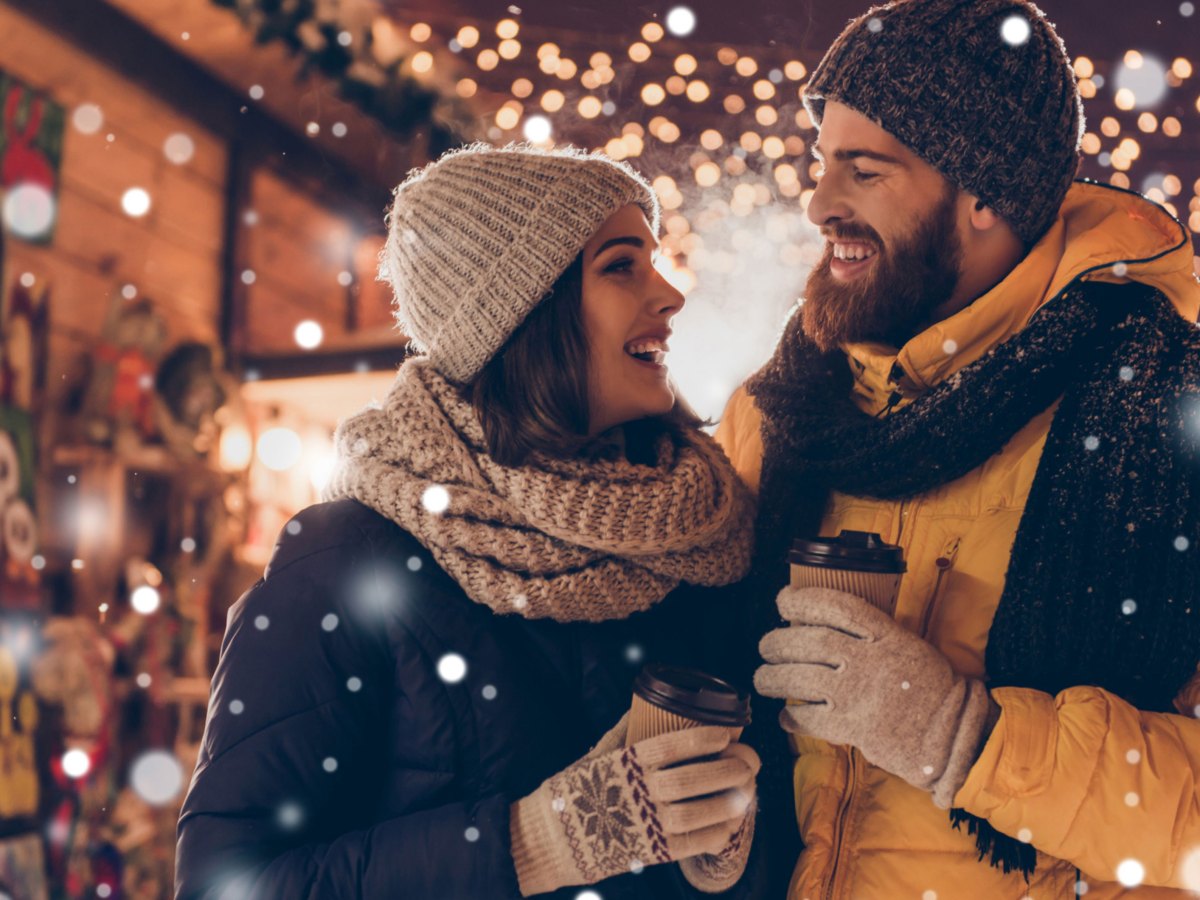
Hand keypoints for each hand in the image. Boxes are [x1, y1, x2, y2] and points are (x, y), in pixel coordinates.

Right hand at [510, 726, 757, 895]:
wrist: (551, 838)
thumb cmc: (575, 790)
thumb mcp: (595, 755)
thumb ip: (622, 732)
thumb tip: (640, 704)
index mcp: (625, 763)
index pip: (671, 745)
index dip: (703, 738)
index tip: (727, 732)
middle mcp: (638, 792)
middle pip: (692, 779)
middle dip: (728, 769)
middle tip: (750, 761)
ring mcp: (645, 824)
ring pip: (697, 813)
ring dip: (728, 801)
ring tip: (748, 790)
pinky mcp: (651, 852)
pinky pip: (692, 844)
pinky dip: (717, 834)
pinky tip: (731, 823)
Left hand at [754, 586, 994, 808]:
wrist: (951, 735)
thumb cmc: (929, 688)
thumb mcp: (907, 646)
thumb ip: (871, 635)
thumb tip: (822, 625)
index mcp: (886, 635)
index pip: (837, 606)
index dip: (803, 599)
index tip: (783, 599)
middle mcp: (869, 660)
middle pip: (811, 641)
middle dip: (778, 641)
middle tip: (765, 646)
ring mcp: (860, 694)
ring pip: (801, 678)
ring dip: (773, 677)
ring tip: (762, 679)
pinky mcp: (854, 728)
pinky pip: (811, 719)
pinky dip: (792, 716)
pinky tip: (785, 716)